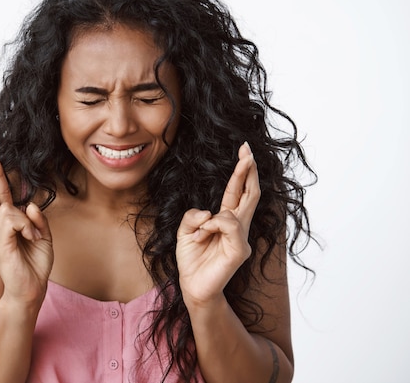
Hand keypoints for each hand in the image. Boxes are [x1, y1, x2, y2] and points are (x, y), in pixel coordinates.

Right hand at [0, 139, 53, 304]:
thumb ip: (36, 218)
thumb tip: (30, 205)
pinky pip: (13, 219)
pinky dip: (27, 227)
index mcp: (4, 222)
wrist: (30, 290)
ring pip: (6, 206)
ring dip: (26, 219)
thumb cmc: (34, 264)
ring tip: (33, 237)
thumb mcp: (42, 236)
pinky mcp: (0, 243)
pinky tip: (31, 239)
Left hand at [176, 142, 259, 305]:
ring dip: (211, 218)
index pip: (237, 191)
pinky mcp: (240, 250)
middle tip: (247, 150)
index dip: (241, 171)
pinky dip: (212, 226)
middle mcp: (238, 226)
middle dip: (247, 170)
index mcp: (226, 219)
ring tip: (199, 235)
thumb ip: (193, 215)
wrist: (192, 286)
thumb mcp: (185, 230)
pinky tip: (203, 236)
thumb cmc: (191, 259)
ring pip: (237, 210)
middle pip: (250, 193)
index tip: (244, 150)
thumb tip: (208, 213)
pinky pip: (229, 225)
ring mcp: (242, 238)